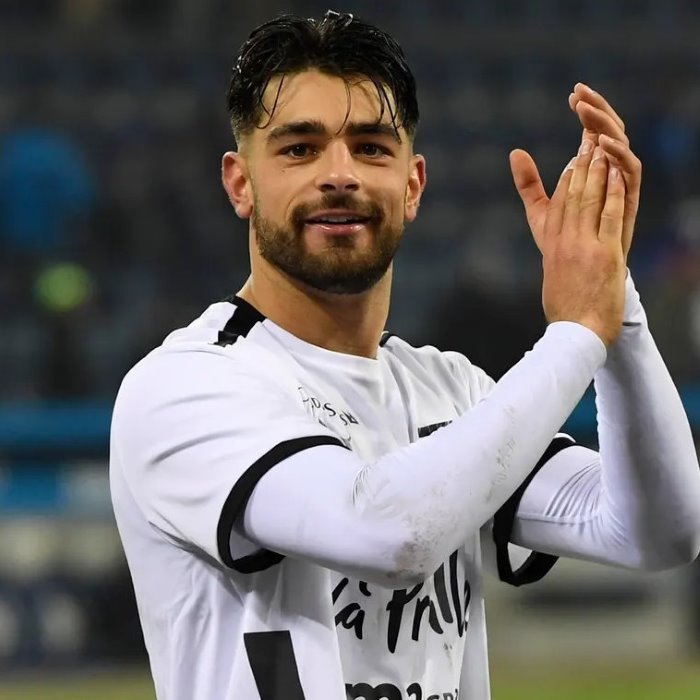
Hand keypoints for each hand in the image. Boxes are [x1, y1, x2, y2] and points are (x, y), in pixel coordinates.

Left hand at [510, 84, 641, 261]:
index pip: (594, 134)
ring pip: (622, 149)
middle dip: (597, 111)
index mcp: (594, 174)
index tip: (572, 94)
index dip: (586, 113)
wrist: (581, 282)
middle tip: (581, 94)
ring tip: (588, 114)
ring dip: (606, 128)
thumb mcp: (542, 212)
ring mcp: (620, 189)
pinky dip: (620, 157)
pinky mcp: (628, 204)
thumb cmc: (565, 246)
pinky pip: (631, 174)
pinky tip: (603, 144)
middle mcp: (610, 177)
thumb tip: (515, 152)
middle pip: (610, 134)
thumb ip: (530, 184)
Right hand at [527, 139, 626, 346]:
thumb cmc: (565, 307)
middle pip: (571, 196)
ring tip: (600, 147)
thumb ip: (552, 257)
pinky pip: (609, 216)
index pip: (557, 205)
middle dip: (579, 166)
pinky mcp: (605, 255)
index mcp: (552, 247)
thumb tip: (548, 244)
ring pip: (589, 200)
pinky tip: (616, 174)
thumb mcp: (552, 274)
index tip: (573, 160)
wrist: (575, 334)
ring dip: (595, 171)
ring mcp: (584, 247)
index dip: (566, 179)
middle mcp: (564, 243)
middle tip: (586, 140)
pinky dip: (612, 192)